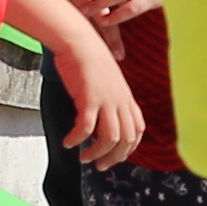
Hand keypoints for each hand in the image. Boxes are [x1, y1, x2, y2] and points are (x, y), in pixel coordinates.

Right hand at [63, 43, 145, 170]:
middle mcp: (120, 100)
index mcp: (126, 97)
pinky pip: (85, 128)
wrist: (78, 40)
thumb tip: (101, 117)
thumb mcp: (107, 80)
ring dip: (97, 153)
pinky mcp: (89, 98)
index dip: (128, 148)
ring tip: (84, 157)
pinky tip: (68, 142)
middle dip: (114, 157)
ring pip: (110, 138)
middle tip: (100, 165)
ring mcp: (106, 99)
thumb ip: (109, 99)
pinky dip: (77, 139)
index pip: (138, 130)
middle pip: (127, 139)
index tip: (115, 156)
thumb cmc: (88, 57)